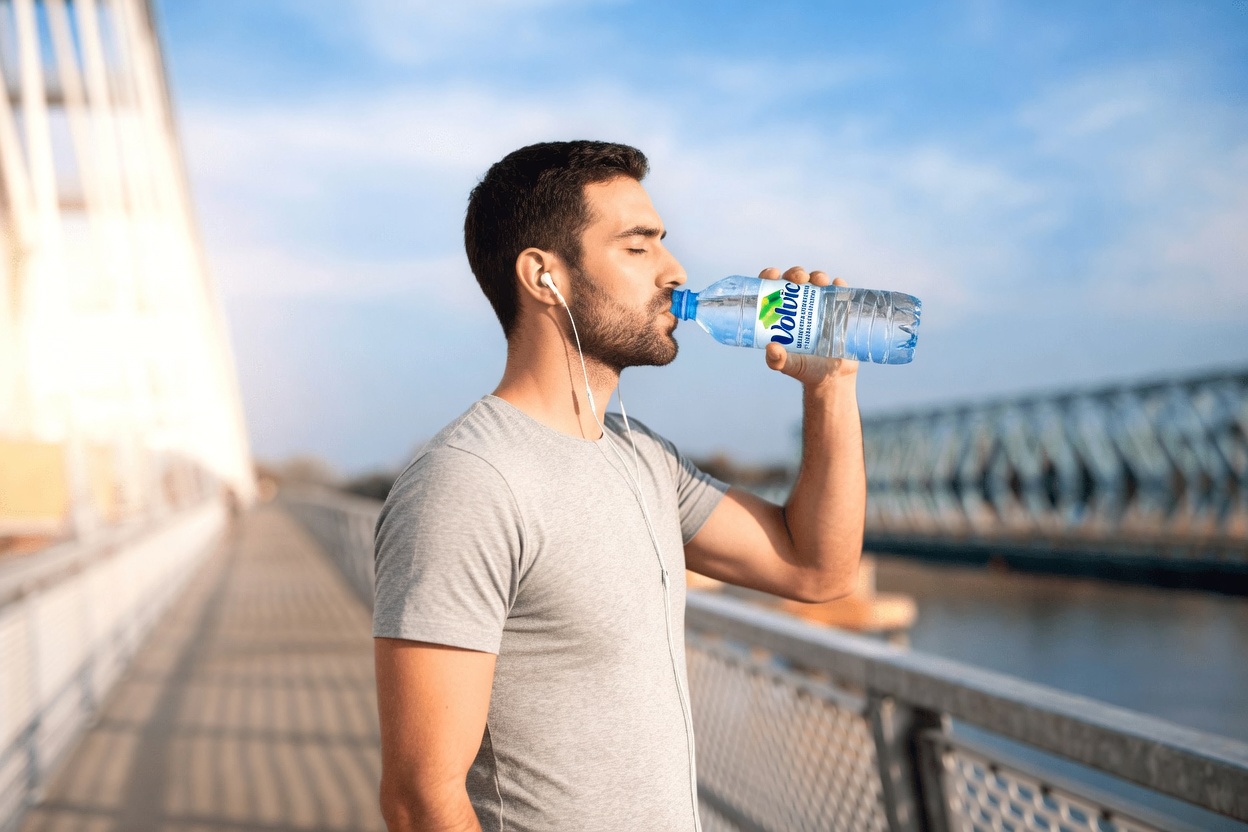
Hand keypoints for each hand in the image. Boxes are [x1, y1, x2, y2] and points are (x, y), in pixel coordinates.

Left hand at [758, 266, 858, 386]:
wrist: (833, 377)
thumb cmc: (805, 368)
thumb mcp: (789, 365)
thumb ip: (777, 360)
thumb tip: (771, 348)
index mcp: (783, 313)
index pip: (773, 288)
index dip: (770, 276)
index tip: (773, 274)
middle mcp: (801, 305)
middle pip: (796, 280)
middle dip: (796, 273)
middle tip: (799, 279)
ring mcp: (822, 305)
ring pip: (818, 281)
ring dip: (817, 276)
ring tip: (820, 281)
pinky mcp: (840, 309)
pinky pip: (841, 291)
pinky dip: (839, 284)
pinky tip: (838, 284)